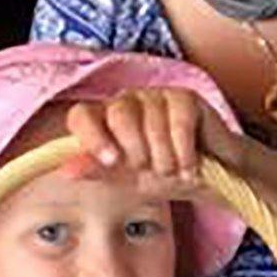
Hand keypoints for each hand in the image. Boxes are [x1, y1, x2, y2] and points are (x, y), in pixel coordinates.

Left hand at [63, 88, 244, 186]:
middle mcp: (127, 101)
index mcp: (105, 119)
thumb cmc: (165, 175)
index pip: (82, 115)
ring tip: (174, 171)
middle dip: (138, 153)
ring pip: (152, 124)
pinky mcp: (185, 97)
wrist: (210, 177)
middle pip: (119, 116)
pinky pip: (179, 123)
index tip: (112, 161)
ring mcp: (156, 96)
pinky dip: (184, 152)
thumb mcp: (127, 180)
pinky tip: (190, 166)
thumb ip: (97, 171)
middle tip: (152, 170)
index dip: (92, 137)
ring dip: (166, 160)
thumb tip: (66, 171)